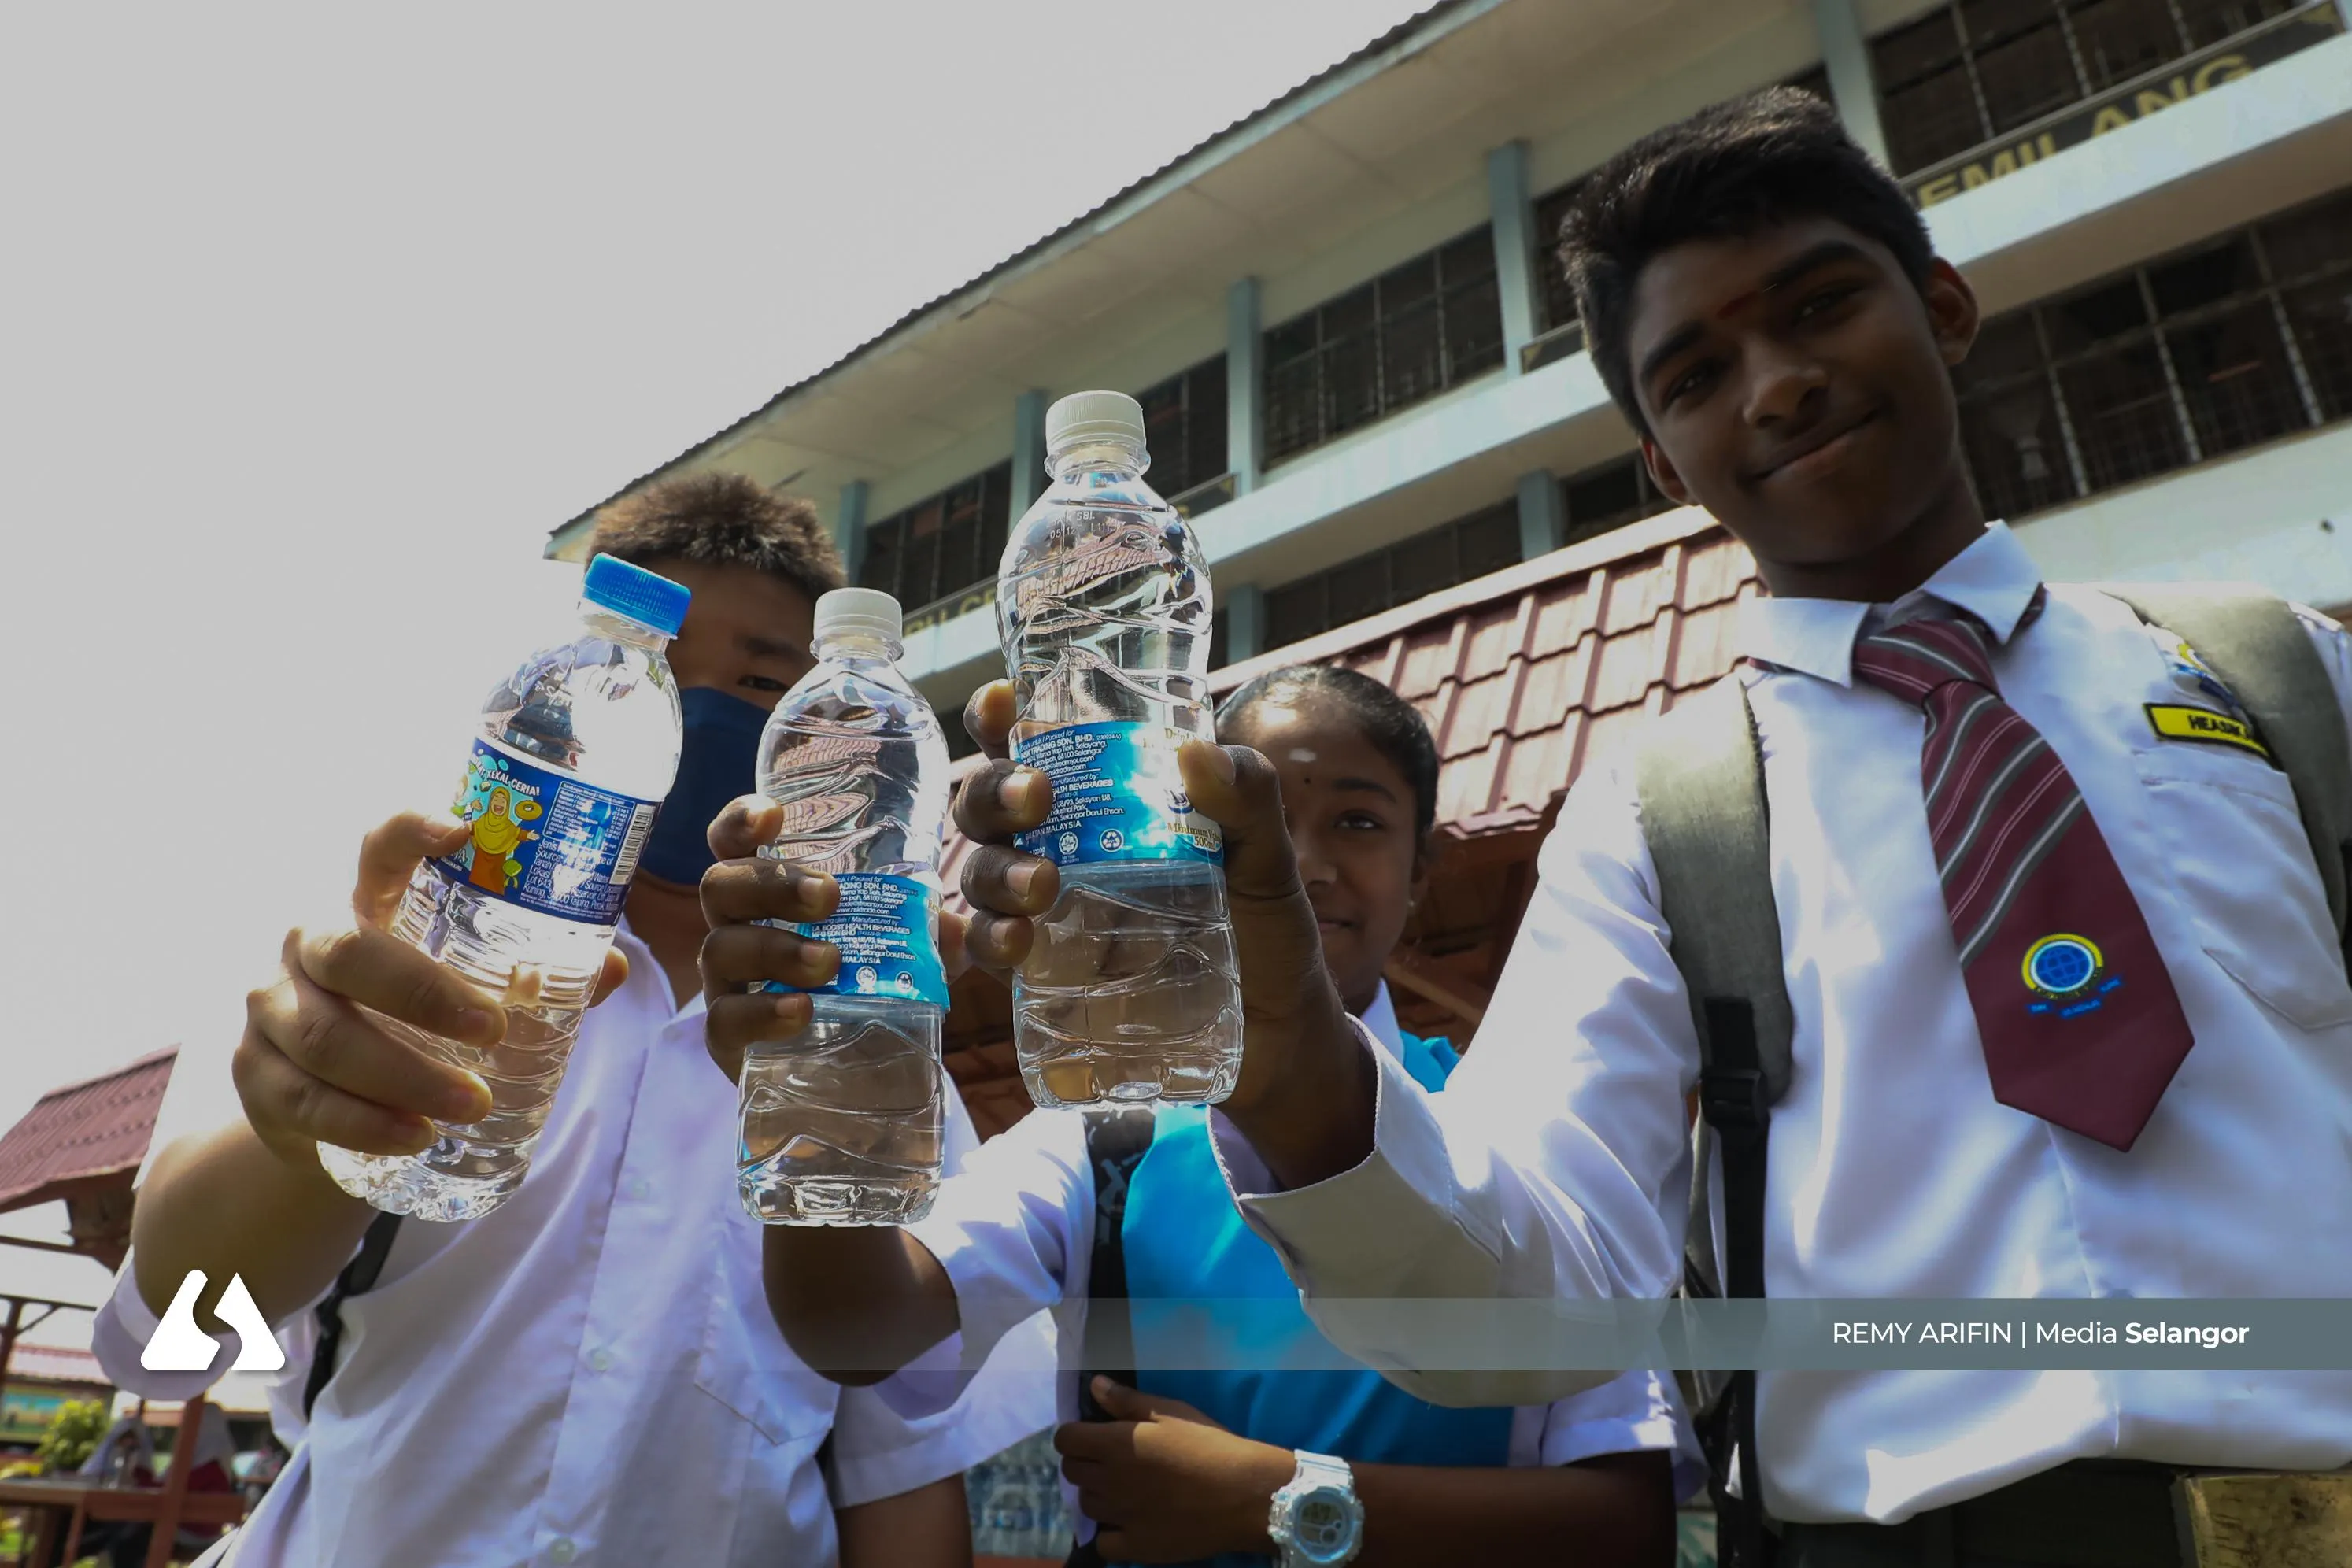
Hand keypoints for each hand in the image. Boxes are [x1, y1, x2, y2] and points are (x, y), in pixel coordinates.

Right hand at [236, 813, 629, 1171]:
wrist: (322, 1101)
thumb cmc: (411, 1021)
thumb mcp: (466, 990)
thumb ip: (537, 977)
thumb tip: (613, 968)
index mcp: (367, 904)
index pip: (380, 849)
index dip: (412, 831)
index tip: (462, 830)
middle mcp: (307, 943)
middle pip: (348, 952)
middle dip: (423, 994)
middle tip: (494, 1031)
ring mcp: (271, 1008)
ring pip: (326, 1038)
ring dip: (404, 1076)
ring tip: (472, 1105)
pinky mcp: (255, 1075)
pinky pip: (304, 1101)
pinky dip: (364, 1124)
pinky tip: (415, 1138)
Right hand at [696, 797, 971, 1082]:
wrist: (859, 1081)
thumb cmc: (871, 994)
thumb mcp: (908, 957)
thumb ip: (928, 938)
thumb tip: (949, 925)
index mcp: (769, 896)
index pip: (733, 843)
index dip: (741, 822)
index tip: (773, 815)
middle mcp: (738, 930)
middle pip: (722, 886)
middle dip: (771, 884)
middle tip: (827, 897)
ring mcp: (728, 985)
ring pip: (722, 948)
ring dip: (776, 949)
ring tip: (830, 962)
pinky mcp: (729, 1041)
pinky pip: (725, 1020)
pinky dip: (762, 1011)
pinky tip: (800, 1009)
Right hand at [951, 681, 1349, 1117]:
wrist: (1277, 1033)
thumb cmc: (1267, 929)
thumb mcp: (1269, 859)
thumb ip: (1248, 802)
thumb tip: (1197, 753)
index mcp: (1108, 800)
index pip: (1038, 743)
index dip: (1001, 719)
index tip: (1000, 702)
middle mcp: (1064, 846)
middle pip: (990, 803)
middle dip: (995, 791)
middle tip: (1036, 799)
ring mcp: (1049, 910)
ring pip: (982, 872)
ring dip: (997, 871)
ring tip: (1041, 888)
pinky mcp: (1048, 973)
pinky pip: (991, 949)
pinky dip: (987, 939)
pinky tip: (1015, 942)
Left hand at [1055, 1378, 1294, 1562]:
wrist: (1243, 1495)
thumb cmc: (1209, 1445)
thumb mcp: (1172, 1413)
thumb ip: (1127, 1401)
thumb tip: (1094, 1386)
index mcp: (1115, 1444)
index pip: (1065, 1439)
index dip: (1075, 1434)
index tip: (1093, 1434)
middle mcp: (1109, 1481)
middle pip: (1071, 1471)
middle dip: (1084, 1461)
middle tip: (1110, 1460)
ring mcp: (1120, 1517)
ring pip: (1086, 1505)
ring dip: (1097, 1494)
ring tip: (1123, 1490)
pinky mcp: (1136, 1546)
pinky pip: (1103, 1543)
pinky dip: (1110, 1533)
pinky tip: (1129, 1522)